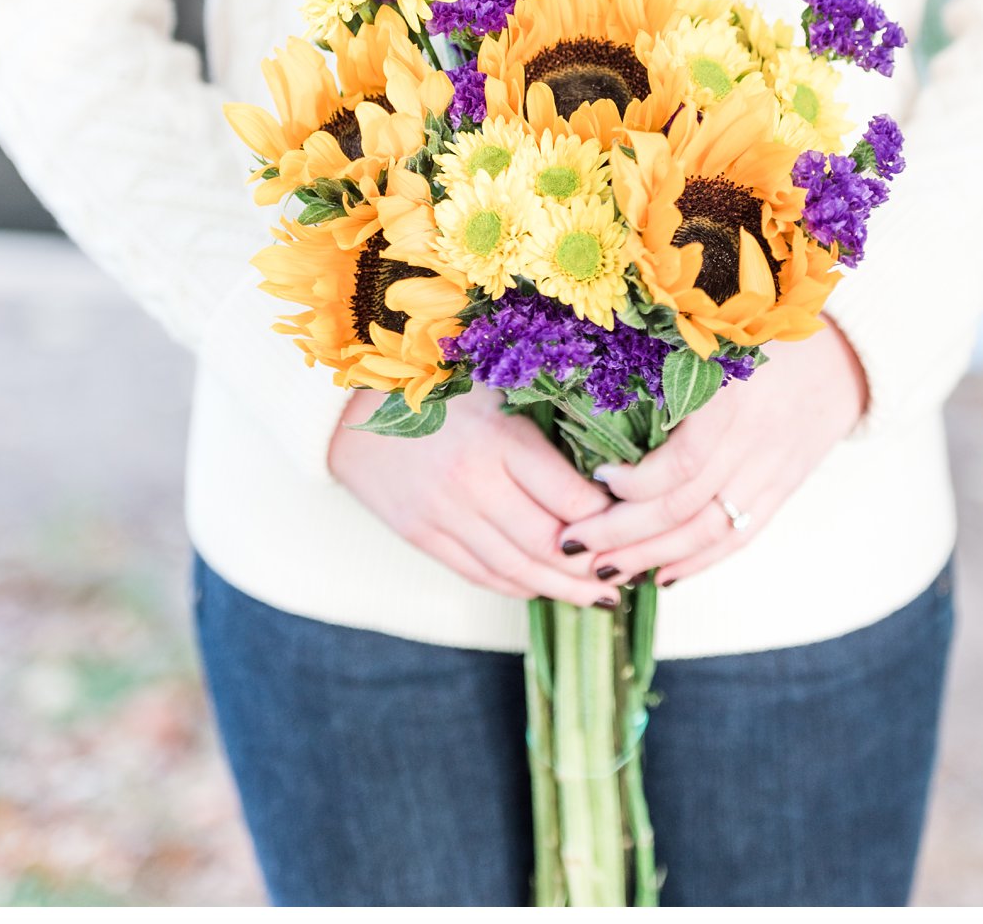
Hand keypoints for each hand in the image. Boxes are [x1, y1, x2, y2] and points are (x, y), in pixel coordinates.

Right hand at [329, 387, 619, 605]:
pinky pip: (479, 573)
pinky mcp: (419, 533)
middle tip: (626, 577)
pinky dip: (517, 586)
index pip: (573, 500)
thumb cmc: (433, 385)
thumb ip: (544, 426)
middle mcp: (471, 482)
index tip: (636, 524)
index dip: (612, 521)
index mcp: (498, 438)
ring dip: (562, 590)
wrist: (347, 402)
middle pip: (550, 545)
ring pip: (517, 569)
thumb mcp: (495, 388)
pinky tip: (542, 587)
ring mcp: (442, 513)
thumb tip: (610, 469)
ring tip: (596, 598)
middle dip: (595, 570)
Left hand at [563, 320, 867, 587]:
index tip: (596, 480)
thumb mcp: (711, 337)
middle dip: (624, 533)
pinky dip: (699, 561)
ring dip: (653, 557)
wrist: (845, 356)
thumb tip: (586, 397)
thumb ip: (663, 365)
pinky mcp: (783, 491)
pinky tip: (660, 574)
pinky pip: (741, 537)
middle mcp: (755, 441)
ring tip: (607, 570)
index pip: (684, 463)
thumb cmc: (757, 333)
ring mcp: (773, 472)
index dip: (636, 483)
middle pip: (686, 506)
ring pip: (710, 531)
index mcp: (732, 397)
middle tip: (572, 544)